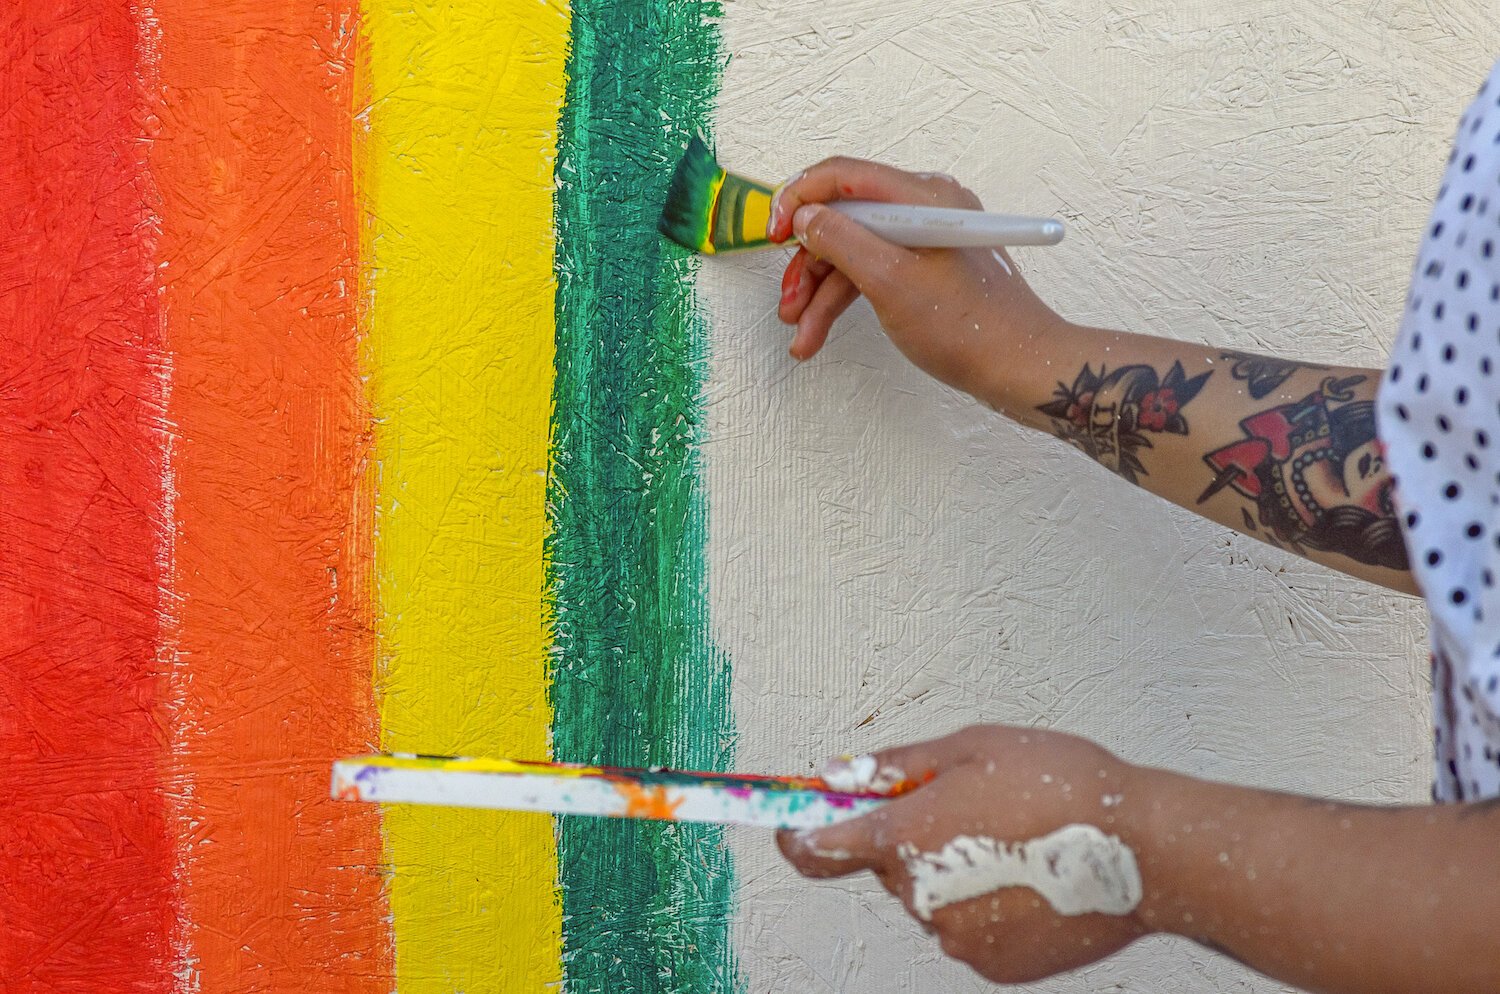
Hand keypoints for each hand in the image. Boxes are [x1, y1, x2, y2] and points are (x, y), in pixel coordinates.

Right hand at [769, 158, 1065, 398]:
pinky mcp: (926, 270)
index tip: (773, 233)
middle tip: (787, 304)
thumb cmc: (970, 328)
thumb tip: (806, 217)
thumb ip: (842, 241)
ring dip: (821, 293)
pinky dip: (845, 300)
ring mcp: (926, 240)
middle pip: (844, 220)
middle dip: (808, 264)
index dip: (799, 200)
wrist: (1019, 368)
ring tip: (802, 336)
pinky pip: (873, 272)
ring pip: (854, 253)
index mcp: (922, 197)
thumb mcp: (891, 282)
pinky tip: (821, 332)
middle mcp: (924, 209)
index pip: (843, 177)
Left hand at [777, 725, 1149, 984]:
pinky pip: (967, 928)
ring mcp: (955, 938)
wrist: (1143, 851)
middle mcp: (918, 897)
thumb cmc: (1063, 785)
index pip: (816, 848)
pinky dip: (984, 905)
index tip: (786, 823)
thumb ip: (895, 765)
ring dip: (951, 871)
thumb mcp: (972, 747)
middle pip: (887, 866)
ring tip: (1014, 840)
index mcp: (904, 838)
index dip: (794, 832)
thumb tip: (839, 774)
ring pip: (929, 898)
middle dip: (911, 838)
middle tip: (969, 808)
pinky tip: (1027, 876)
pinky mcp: (993, 965)